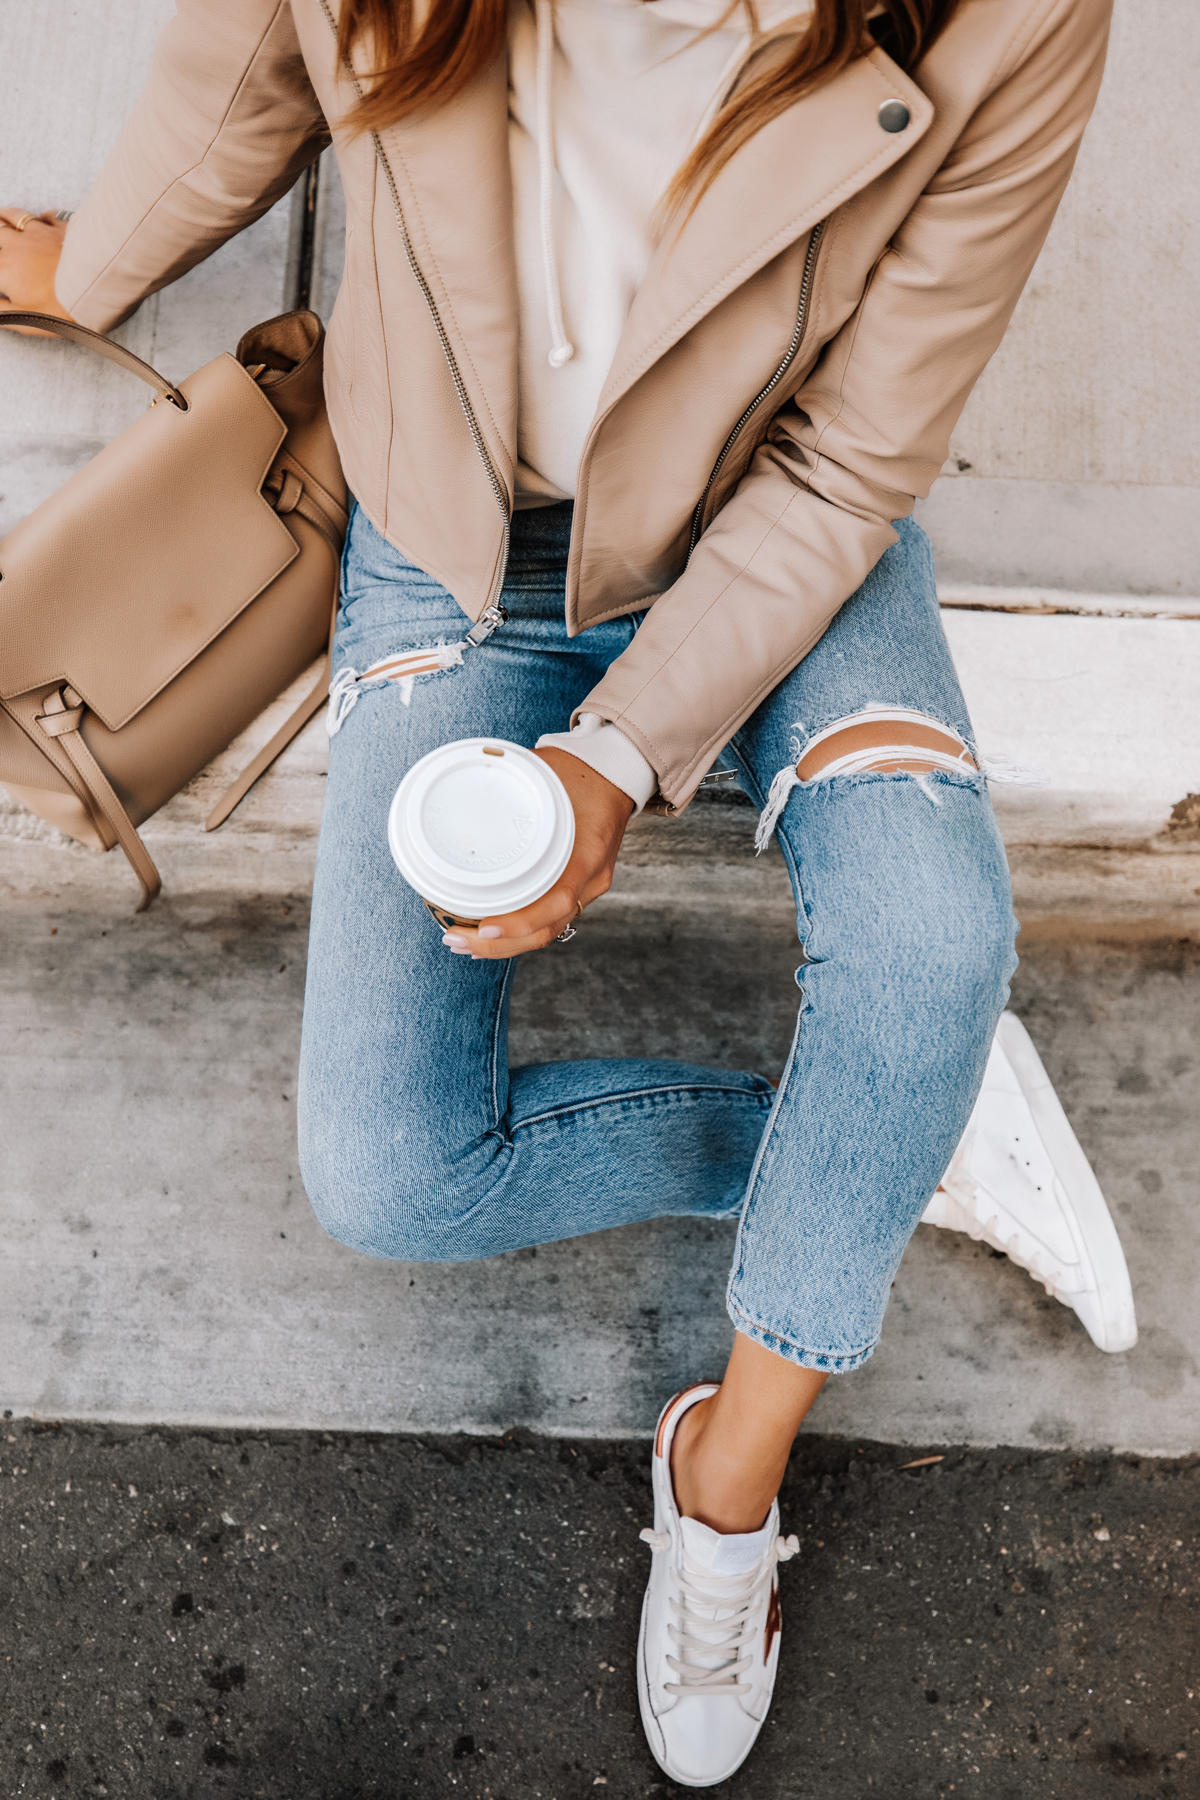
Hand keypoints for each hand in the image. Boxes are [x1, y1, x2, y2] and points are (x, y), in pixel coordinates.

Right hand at [0, 209, 72, 334]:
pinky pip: (47, 216)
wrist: (96, 283)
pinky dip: (41, 217)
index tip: (2, 275)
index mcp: (5, 268)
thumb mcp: (27, 319)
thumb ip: (2, 312)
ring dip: (5, 217)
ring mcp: (40, 232)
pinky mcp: (62, 227)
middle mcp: (17, 245)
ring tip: (1, 218)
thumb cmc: (61, 306)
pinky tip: (42, 218)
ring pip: (15, 217)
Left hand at [442, 748, 633, 958]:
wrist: (618, 772)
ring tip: (467, 944)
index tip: (483, 926)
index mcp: (588, 851)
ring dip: (506, 944)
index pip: (557, 901)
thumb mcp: (544, 773)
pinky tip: (493, 934)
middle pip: (546, 928)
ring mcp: (589, 886)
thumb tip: (459, 793)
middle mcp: (592, 877)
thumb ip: (506, 783)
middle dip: (499, 944)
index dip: (519, 922)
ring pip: (547, 931)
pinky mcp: (581, 887)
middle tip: (456, 939)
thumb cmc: (580, 770)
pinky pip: (551, 919)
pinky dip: (521, 931)